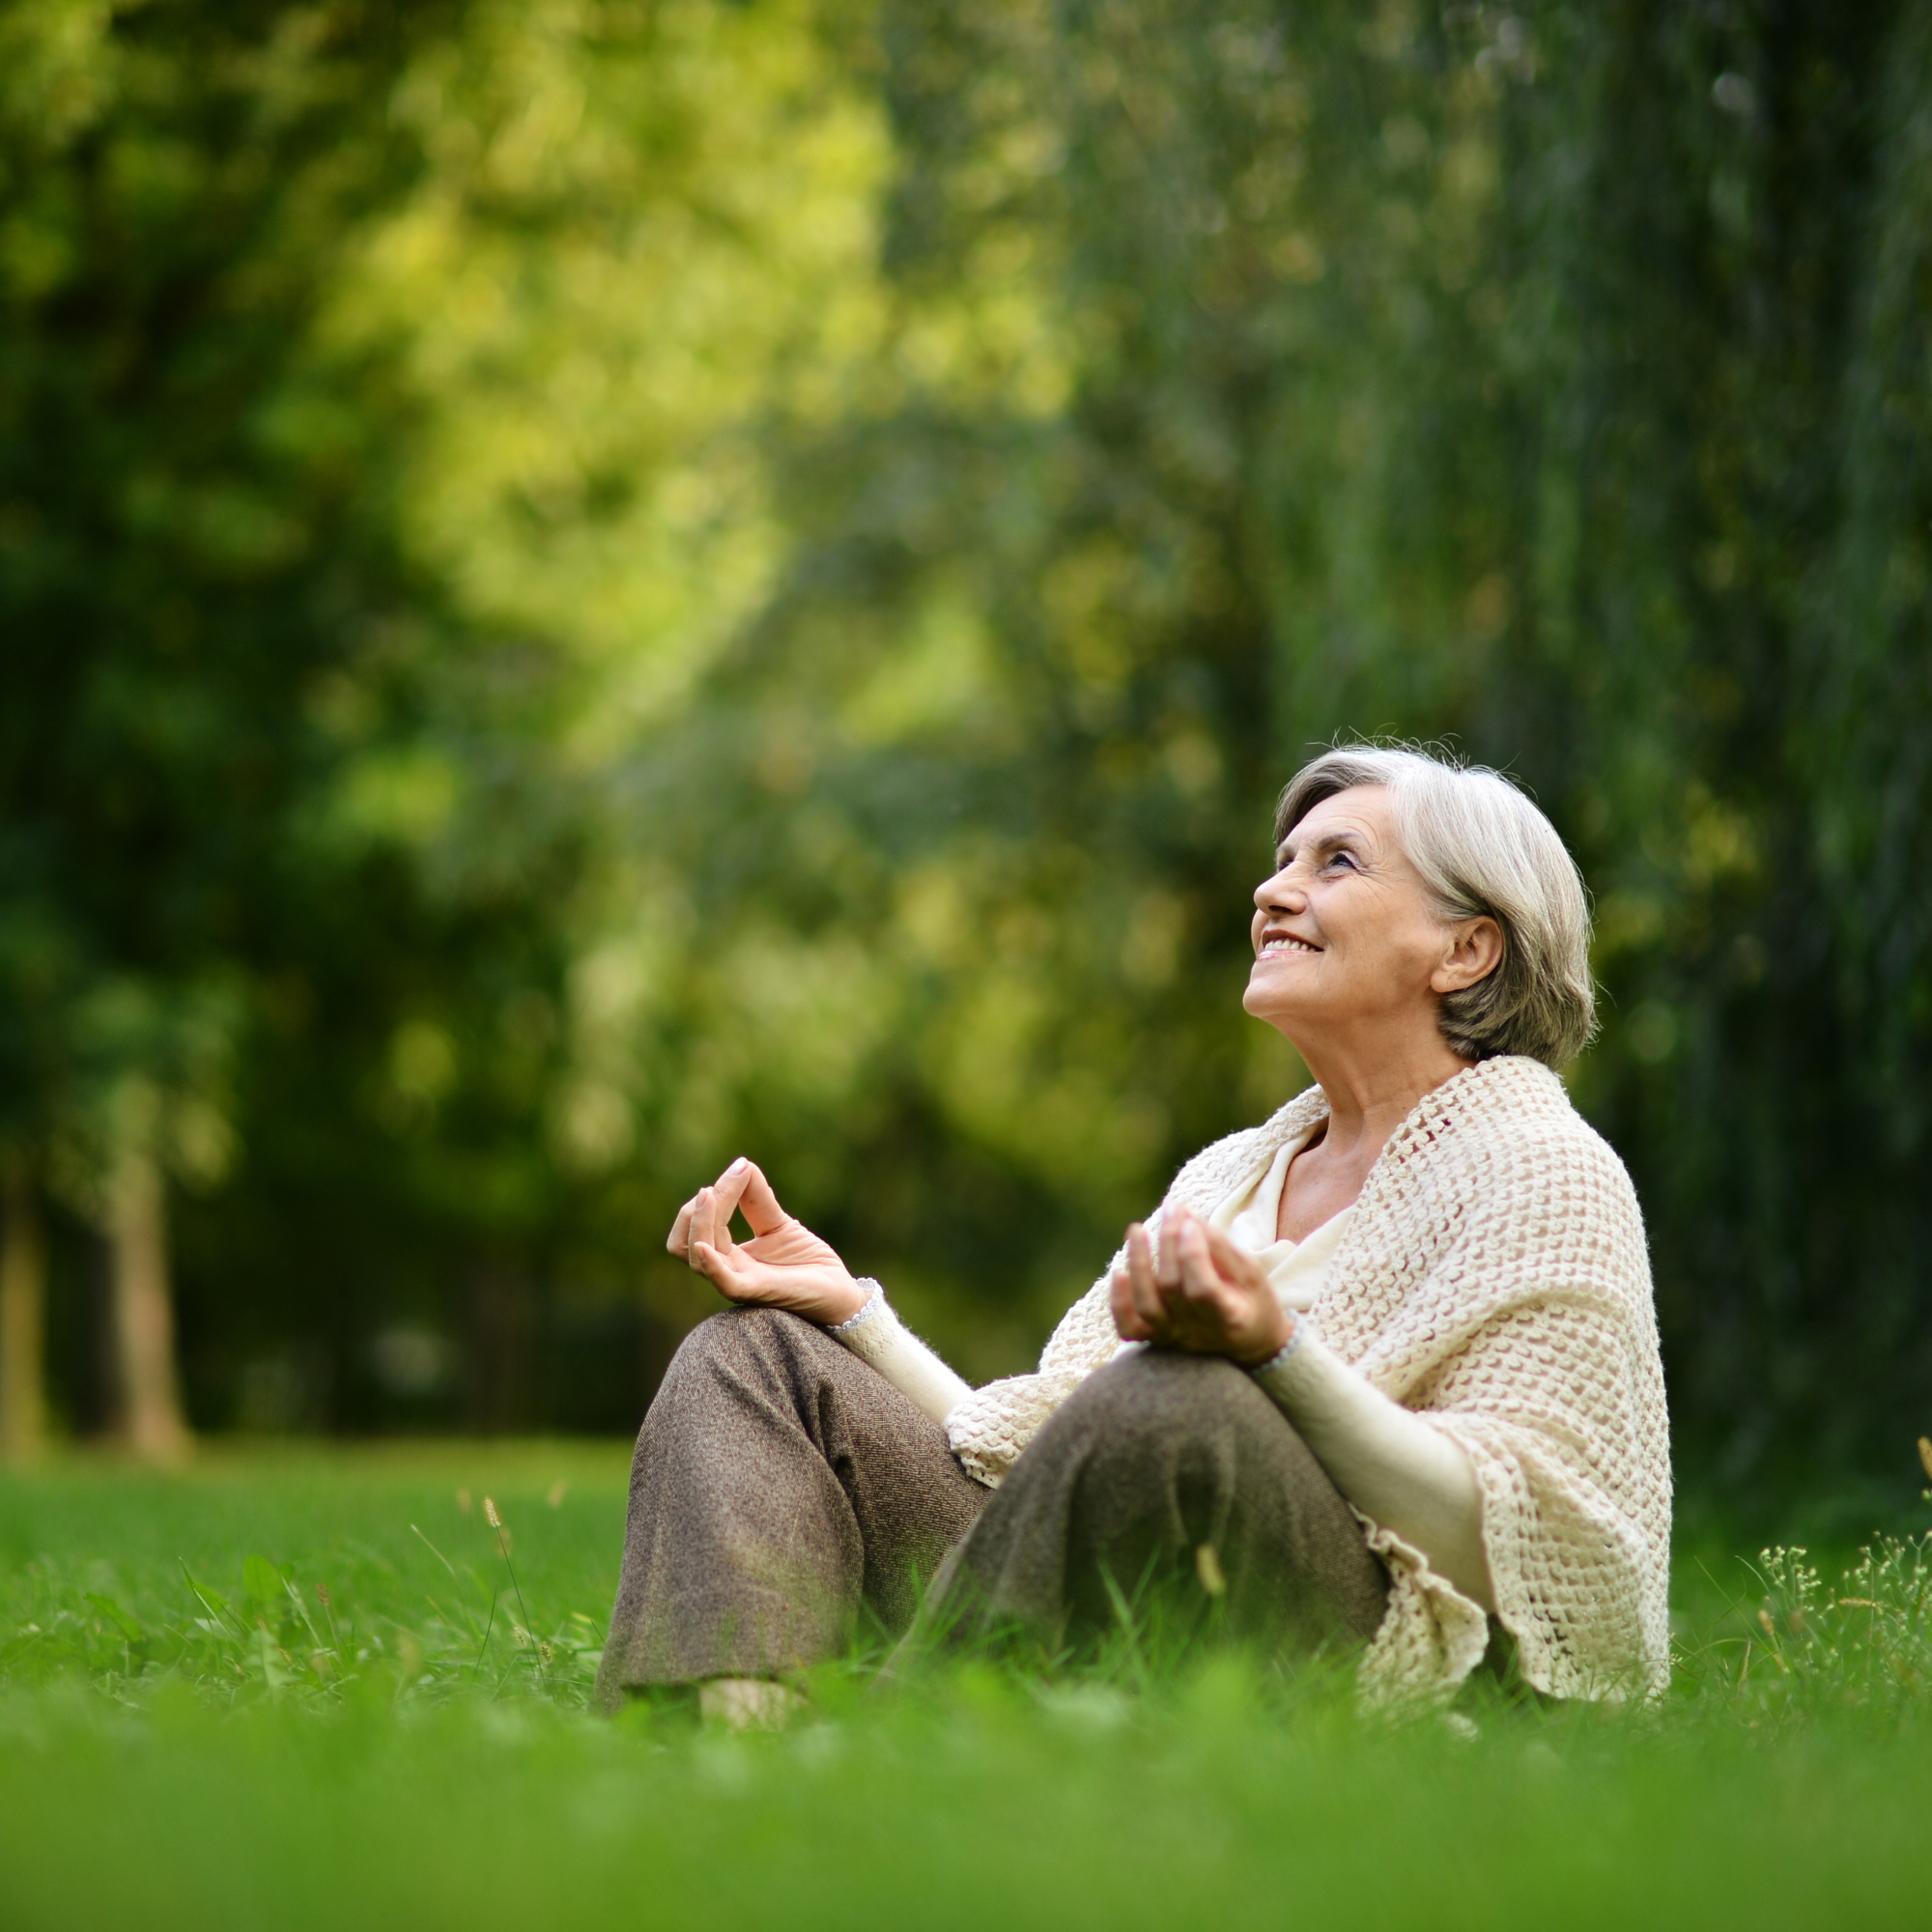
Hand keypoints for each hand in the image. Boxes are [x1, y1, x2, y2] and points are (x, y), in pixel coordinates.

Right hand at [666, 1158, 869, 1326]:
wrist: (841, 1294)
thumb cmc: (808, 1264)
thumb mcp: (779, 1223)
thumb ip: (757, 1199)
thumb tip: (742, 1164)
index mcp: (728, 1257)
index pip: (697, 1228)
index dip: (710, 1199)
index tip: (740, 1169)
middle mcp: (727, 1271)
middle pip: (687, 1243)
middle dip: (697, 1211)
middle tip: (713, 1188)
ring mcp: (741, 1283)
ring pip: (698, 1258)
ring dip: (700, 1222)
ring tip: (709, 1194)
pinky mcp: (761, 1291)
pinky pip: (725, 1282)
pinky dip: (710, 1264)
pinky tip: (704, 1245)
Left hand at [1109, 1204, 1292, 1365]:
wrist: (1250, 1345)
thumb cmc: (1254, 1303)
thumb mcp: (1251, 1273)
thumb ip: (1219, 1245)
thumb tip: (1185, 1214)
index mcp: (1228, 1317)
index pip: (1202, 1287)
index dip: (1192, 1252)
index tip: (1190, 1221)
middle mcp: (1197, 1332)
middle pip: (1171, 1287)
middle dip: (1168, 1241)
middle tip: (1171, 1209)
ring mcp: (1174, 1338)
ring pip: (1146, 1307)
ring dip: (1138, 1264)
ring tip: (1137, 1230)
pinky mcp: (1158, 1338)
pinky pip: (1130, 1327)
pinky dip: (1119, 1302)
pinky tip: (1119, 1271)